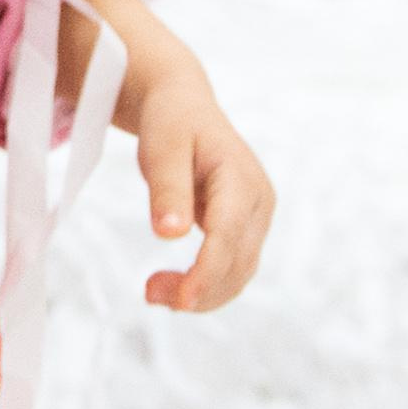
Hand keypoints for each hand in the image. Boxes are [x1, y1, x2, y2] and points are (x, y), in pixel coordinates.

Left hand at [133, 71, 273, 311]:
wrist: (183, 107)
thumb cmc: (171, 123)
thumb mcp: (162, 148)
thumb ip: (168, 188)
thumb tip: (170, 234)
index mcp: (240, 178)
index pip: (227, 236)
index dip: (207, 273)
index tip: (180, 301)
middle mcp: (258, 200)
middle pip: (238, 262)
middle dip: (199, 289)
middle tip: (149, 295)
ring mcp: (255, 216)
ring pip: (239, 271)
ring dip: (203, 293)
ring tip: (154, 293)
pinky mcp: (244, 227)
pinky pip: (232, 265)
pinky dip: (206, 283)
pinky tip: (175, 286)